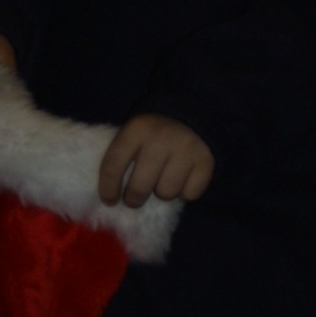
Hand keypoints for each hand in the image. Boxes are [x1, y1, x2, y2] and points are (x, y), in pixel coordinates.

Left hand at [98, 115, 213, 208]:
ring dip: (163, 193)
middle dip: (134, 199)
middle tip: (134, 199)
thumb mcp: (135, 133)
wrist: (193, 115)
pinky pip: (190, 194)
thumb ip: (123, 156)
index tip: (110, 201)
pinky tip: (183, 180)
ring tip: (163, 182)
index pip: (113, 166)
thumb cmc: (155, 132)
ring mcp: (186, 150)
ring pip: (166, 193)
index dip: (108, 189)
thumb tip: (112, 195)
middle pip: (140, 187)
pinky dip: (185, 192)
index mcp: (137, 129)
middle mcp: (161, 138)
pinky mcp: (206, 161)